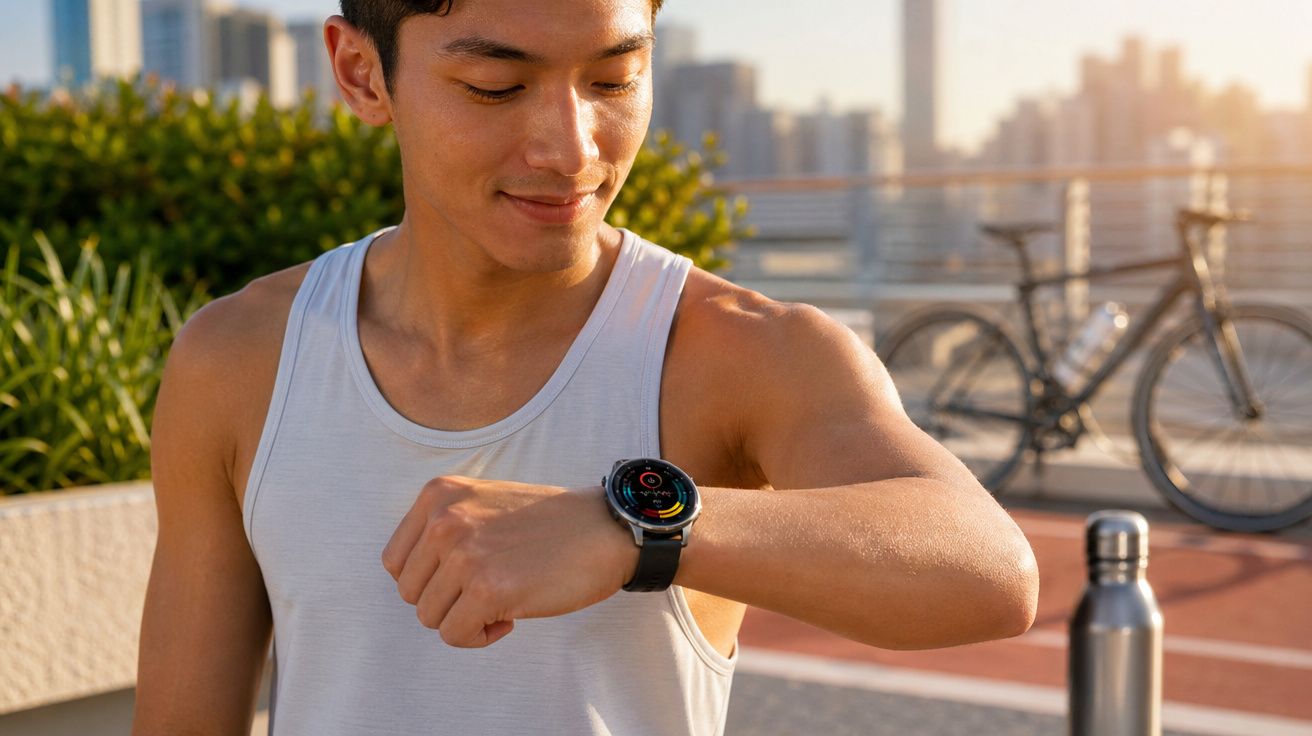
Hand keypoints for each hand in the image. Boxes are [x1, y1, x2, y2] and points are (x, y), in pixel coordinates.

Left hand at [381, 475, 638, 647]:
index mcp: (439, 495)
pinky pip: (455, 635)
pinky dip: (480, 637)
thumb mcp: (484, 504)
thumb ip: (445, 528)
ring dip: (464, 620)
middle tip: (486, 593)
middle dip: (446, 602)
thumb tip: (416, 578)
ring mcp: (464, 554)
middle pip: (410, 592)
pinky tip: (509, 619)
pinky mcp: (486, 589)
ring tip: (500, 603)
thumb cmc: (552, 523)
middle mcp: (445, 520)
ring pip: (429, 616)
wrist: (605, 530)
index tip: (462, 580)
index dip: (428, 581)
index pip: (396, 560)